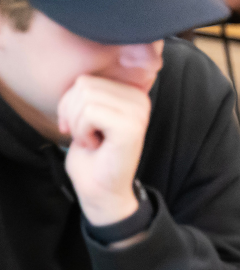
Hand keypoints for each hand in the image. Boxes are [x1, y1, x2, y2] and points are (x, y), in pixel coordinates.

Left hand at [57, 76, 150, 225]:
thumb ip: (88, 93)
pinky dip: (83, 131)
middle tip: (84, 136)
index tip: (77, 128)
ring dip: (78, 124)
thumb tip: (78, 77)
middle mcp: (139, 99)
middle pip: (84, 85)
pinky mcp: (130, 126)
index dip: (70, 105)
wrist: (102, 192)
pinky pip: (90, 112)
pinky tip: (96, 145)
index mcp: (131, 93)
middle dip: (71, 113)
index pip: (86, 79)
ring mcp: (137, 112)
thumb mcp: (87, 115)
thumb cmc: (92, 157)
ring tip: (92, 141)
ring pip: (85, 97)